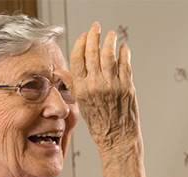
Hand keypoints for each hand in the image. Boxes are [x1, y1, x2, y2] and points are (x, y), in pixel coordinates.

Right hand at [69, 22, 140, 150]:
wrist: (117, 137)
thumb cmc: (99, 123)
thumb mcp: (81, 104)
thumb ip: (72, 85)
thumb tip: (60, 72)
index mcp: (82, 89)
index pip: (77, 59)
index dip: (80, 43)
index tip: (84, 35)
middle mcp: (96, 85)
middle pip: (92, 53)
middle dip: (94, 36)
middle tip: (96, 28)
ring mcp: (113, 85)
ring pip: (109, 55)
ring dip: (109, 41)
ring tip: (110, 35)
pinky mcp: (127, 87)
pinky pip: (125, 64)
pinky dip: (124, 54)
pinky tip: (123, 48)